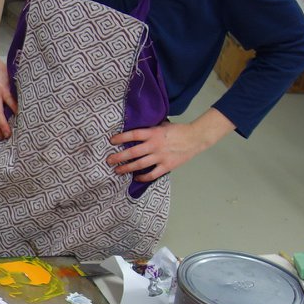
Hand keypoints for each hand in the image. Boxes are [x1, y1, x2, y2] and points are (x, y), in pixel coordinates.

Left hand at [105, 118, 224, 181]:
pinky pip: (152, 174)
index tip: (111, 141)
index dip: (121, 138)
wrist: (195, 138)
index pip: (133, 135)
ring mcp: (160, 157)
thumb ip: (149, 129)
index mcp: (153, 133)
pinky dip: (143, 177)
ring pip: (139, 165)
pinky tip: (136, 177)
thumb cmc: (177, 130)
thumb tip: (135, 132)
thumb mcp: (162, 125)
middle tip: (109, 160)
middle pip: (132, 152)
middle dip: (119, 157)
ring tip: (117, 170)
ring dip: (126, 168)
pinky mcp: (166, 166)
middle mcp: (154, 145)